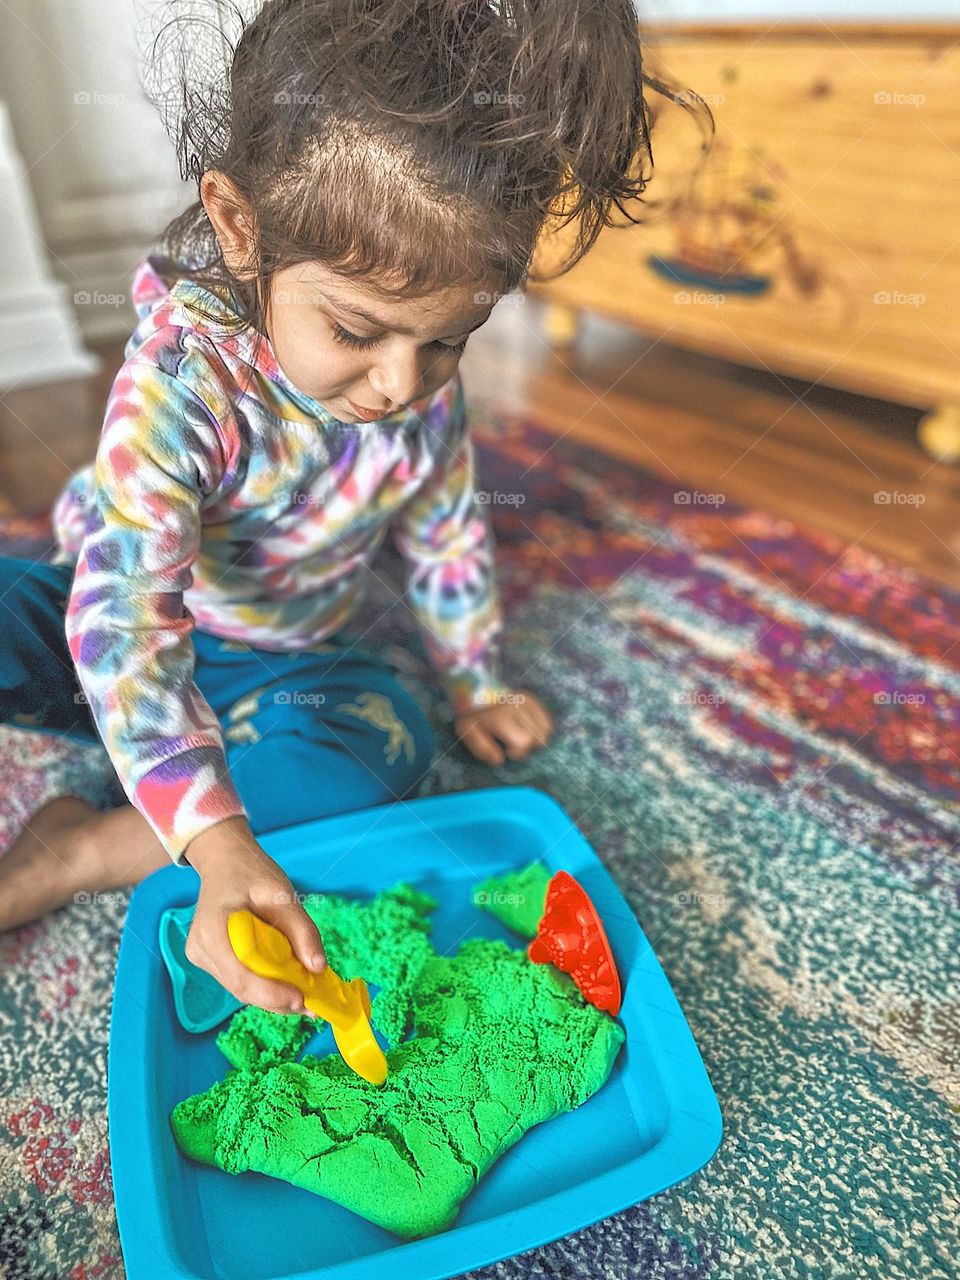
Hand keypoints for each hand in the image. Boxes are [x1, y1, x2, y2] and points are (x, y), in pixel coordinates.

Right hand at [183, 815, 326, 1015]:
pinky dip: (263, 985)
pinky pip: (238, 980)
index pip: (240, 975)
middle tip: (312, 1005)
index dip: (271, 993)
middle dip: (277, 999)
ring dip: (272, 995)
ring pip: (240, 989)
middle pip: (240, 988)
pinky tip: (285, 982)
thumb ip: (302, 931)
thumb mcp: (283, 895)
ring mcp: (200, 956)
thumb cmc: (252, 872)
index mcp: (213, 928)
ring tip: (304, 993)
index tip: (302, 999)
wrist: (225, 861)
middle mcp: (200, 948)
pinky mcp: (208, 960)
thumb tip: (319, 967)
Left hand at [455, 690, 552, 765]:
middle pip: (538, 737)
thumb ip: (483, 749)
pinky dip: (541, 729)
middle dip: (528, 747)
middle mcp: (519, 707)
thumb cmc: (473, 715)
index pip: (525, 741)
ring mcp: (528, 701)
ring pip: (546, 729)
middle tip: (514, 745)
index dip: (519, 752)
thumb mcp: (469, 733)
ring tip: (522, 737)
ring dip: (536, 739)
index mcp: (502, 717)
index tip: (508, 752)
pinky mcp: (533, 699)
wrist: (476, 690)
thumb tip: (500, 760)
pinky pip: (546, 720)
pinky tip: (528, 730)